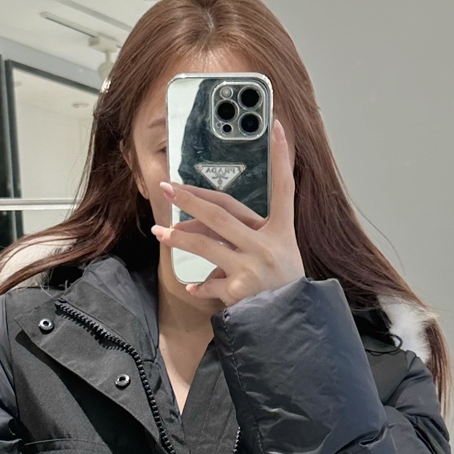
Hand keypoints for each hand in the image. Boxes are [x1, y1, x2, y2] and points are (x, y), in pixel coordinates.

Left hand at [152, 120, 302, 308]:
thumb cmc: (285, 289)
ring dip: (179, 237)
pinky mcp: (239, 290)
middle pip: (222, 212)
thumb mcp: (281, 257)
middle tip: (168, 187)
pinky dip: (202, 285)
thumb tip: (215, 234)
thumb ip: (250, 241)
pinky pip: (210, 282)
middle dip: (191, 198)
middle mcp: (268, 245)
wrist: (293, 326)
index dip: (281, 156)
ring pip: (206, 244)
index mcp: (281, 232)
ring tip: (160, 232)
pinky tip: (194, 286)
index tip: (276, 127)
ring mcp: (253, 267)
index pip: (284, 187)